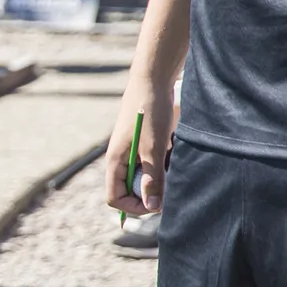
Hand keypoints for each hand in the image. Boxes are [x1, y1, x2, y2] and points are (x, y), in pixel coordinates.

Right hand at [104, 75, 174, 216]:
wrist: (153, 80)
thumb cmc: (149, 111)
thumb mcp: (153, 148)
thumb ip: (152, 178)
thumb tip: (152, 207)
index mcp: (115, 162)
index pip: (115, 198)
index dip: (134, 206)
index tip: (157, 202)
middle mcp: (119, 159)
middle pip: (129, 190)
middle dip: (150, 190)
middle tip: (169, 181)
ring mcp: (130, 151)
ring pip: (143, 176)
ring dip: (159, 174)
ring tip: (170, 159)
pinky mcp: (141, 143)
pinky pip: (151, 163)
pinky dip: (163, 161)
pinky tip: (171, 147)